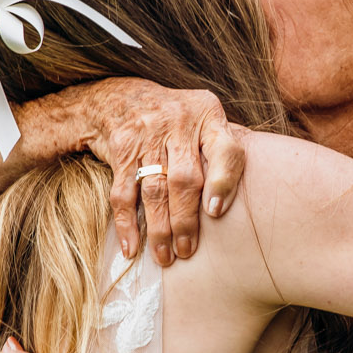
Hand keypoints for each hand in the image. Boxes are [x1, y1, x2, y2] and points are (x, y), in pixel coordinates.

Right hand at [65, 78, 247, 265]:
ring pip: (155, 189)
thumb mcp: (205, 121)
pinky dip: (127, 223)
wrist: (121, 95)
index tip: (215, 213)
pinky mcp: (122, 146)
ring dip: (159, 228)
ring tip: (165, 257)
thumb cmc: (178, 121)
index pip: (224, 149)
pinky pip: (124, 191)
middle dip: (186, 221)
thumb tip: (231, 207)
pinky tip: (132, 247)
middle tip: (187, 251)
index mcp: (208, 114)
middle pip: (185, 179)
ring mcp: (147, 133)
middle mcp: (179, 121)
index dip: (223, 182)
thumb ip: (223, 153)